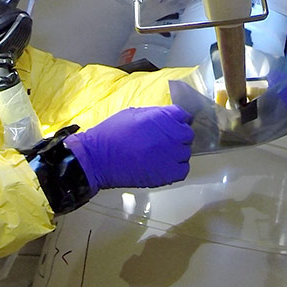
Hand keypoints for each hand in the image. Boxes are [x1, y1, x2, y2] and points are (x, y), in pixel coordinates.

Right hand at [64, 105, 193, 192]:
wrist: (98, 157)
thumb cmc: (111, 134)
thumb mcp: (133, 113)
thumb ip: (154, 114)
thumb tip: (165, 117)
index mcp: (162, 116)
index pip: (184, 115)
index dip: (178, 120)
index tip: (174, 125)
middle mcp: (171, 135)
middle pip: (187, 134)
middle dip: (178, 136)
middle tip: (164, 141)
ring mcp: (171, 155)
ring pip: (185, 153)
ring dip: (176, 153)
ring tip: (160, 155)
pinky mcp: (167, 173)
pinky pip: (182, 170)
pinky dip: (176, 168)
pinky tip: (163, 166)